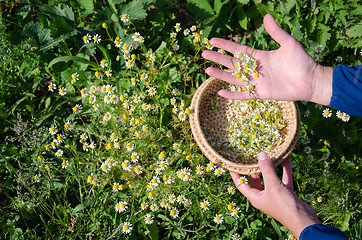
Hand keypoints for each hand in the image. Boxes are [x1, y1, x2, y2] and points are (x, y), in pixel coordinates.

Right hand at [202, 14, 332, 105]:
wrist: (310, 80)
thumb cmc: (301, 61)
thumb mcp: (288, 43)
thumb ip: (276, 32)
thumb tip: (266, 16)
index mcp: (259, 56)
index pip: (237, 49)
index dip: (225, 45)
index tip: (212, 40)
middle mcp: (254, 69)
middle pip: (232, 63)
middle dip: (218, 58)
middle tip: (204, 54)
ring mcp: (256, 82)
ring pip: (234, 78)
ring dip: (221, 75)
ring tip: (207, 70)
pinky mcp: (260, 93)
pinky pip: (243, 95)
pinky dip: (232, 94)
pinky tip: (220, 92)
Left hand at [231, 152, 319, 238]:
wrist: (304, 220)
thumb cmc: (284, 205)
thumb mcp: (273, 185)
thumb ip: (267, 169)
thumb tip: (261, 154)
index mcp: (254, 197)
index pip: (240, 184)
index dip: (235, 173)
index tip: (232, 162)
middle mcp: (263, 195)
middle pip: (255, 179)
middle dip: (254, 167)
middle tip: (251, 154)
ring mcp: (274, 194)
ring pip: (270, 177)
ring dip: (270, 166)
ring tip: (268, 153)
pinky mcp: (286, 193)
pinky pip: (283, 178)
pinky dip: (284, 169)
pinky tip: (286, 157)